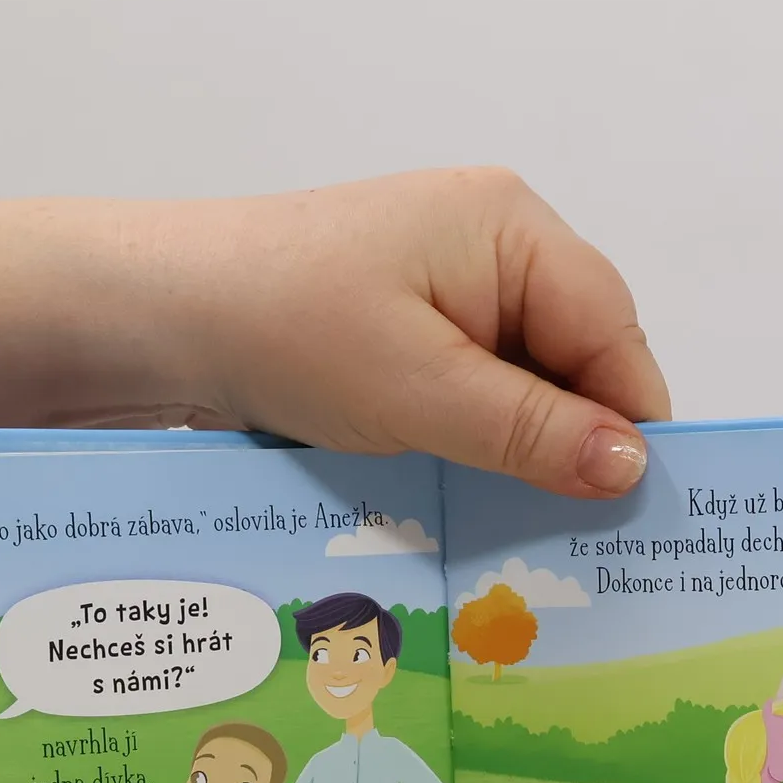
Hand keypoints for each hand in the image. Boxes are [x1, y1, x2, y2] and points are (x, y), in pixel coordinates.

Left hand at [0, 179, 666, 497]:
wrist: (147, 317)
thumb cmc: (286, 329)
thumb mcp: (423, 390)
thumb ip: (534, 431)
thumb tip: (635, 469)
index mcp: (515, 230)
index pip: (615, 338)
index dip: (630, 429)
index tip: (634, 522)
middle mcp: (493, 248)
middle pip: (577, 364)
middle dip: (576, 450)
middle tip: (581, 553)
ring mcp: (445, 289)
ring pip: (524, 390)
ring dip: (521, 459)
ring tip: (526, 544)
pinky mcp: (401, 331)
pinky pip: (470, 397)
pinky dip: (472, 450)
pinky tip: (466, 506)